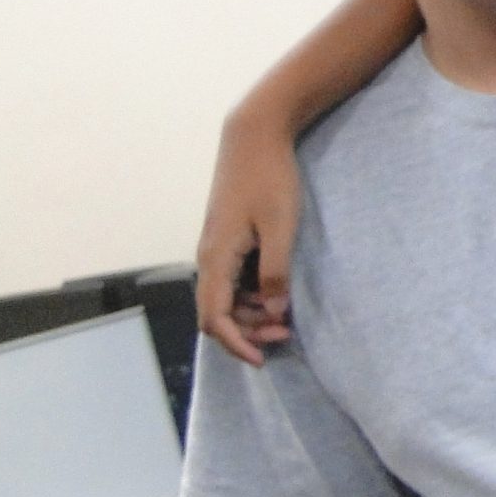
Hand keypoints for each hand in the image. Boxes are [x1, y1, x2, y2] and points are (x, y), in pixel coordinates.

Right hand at [195, 110, 303, 364]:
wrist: (254, 136)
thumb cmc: (270, 178)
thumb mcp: (281, 227)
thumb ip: (275, 272)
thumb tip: (274, 311)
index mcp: (215, 257)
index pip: (214, 317)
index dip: (236, 343)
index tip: (262, 359)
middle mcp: (208, 256)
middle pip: (216, 313)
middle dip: (248, 331)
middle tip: (287, 334)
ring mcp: (215, 248)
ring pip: (224, 298)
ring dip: (251, 313)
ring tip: (286, 317)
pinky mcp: (226, 240)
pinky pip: (231, 280)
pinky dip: (251, 295)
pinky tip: (277, 293)